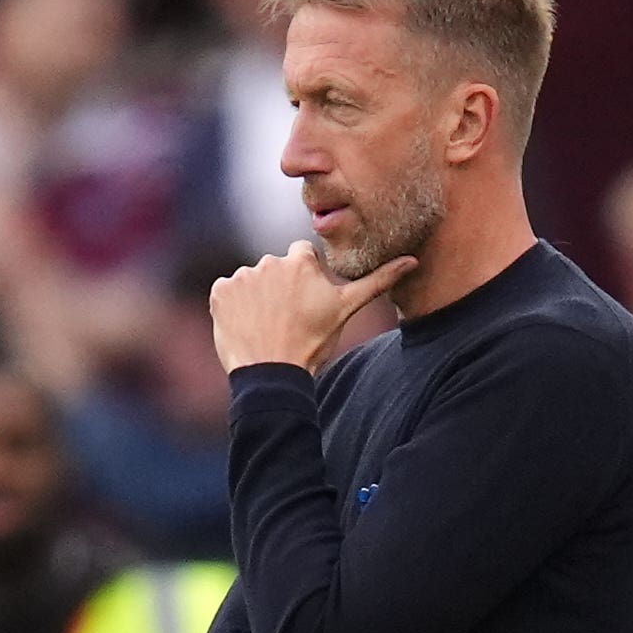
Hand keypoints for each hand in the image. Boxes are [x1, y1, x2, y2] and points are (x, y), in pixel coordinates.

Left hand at [210, 241, 416, 373]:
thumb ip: (377, 281)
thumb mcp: (346, 311)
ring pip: (251, 282)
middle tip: (286, 320)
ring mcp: (241, 276)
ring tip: (266, 327)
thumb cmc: (312, 343)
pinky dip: (233, 308)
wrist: (271, 374)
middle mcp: (269, 261)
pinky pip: (226, 293)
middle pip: (275, 269)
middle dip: (279, 288)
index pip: (301, 257)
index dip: (303, 281)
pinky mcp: (219, 292)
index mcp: (301, 261)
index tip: (305, 303)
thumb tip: (413, 259)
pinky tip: (246, 327)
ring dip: (256, 298)